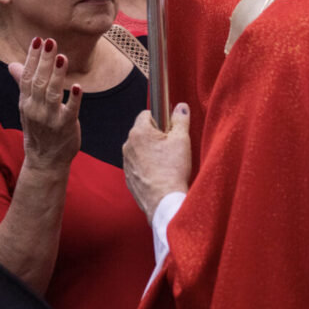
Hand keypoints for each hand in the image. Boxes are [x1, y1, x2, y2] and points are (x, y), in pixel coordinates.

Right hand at [9, 38, 81, 171]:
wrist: (44, 161)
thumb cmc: (38, 129)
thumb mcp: (26, 107)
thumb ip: (23, 84)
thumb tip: (13, 64)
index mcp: (26, 102)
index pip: (27, 76)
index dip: (32, 58)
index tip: (37, 40)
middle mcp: (35, 109)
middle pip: (39, 81)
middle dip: (44, 61)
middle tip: (50, 42)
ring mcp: (50, 119)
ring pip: (52, 93)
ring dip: (57, 75)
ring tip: (62, 57)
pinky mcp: (66, 127)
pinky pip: (70, 111)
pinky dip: (73, 99)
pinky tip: (76, 86)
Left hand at [123, 104, 190, 223]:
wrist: (164, 201)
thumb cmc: (173, 170)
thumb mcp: (182, 140)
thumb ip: (180, 119)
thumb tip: (181, 106)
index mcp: (139, 132)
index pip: (147, 114)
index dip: (161, 119)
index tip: (170, 128)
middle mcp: (128, 145)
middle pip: (143, 132)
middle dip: (156, 136)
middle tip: (171, 147)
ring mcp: (126, 162)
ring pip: (140, 149)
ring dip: (151, 151)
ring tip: (167, 163)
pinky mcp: (128, 177)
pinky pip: (138, 165)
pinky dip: (147, 166)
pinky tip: (160, 174)